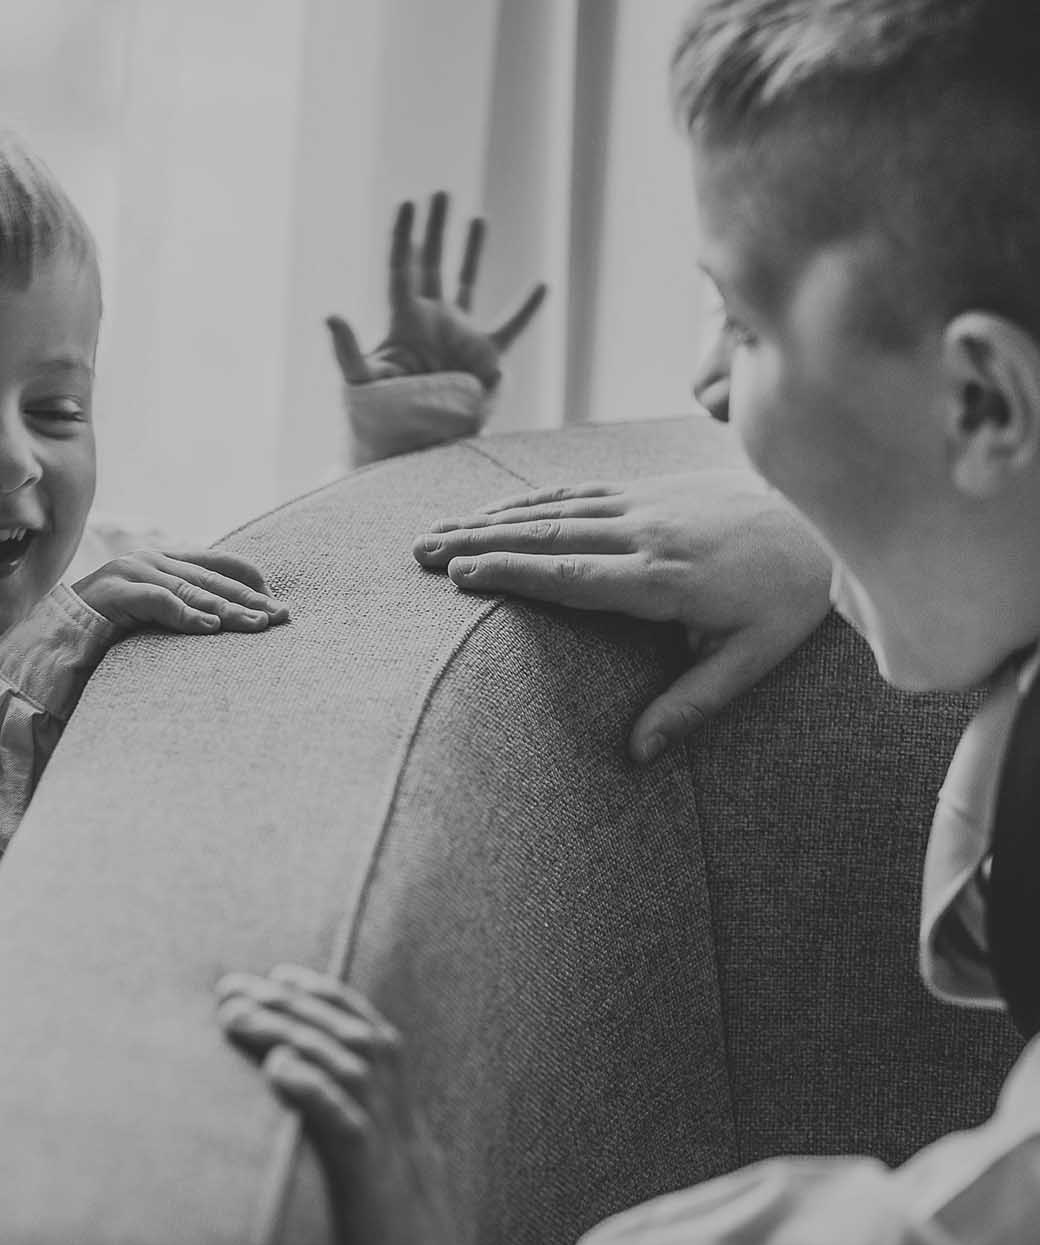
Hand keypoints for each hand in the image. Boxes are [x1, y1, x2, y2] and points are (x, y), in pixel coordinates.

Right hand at [73, 549, 289, 633]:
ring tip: (257, 625)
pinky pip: (158, 601)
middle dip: (249, 598)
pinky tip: (210, 629)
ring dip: (228, 609)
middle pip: (212, 578)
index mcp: (162, 562)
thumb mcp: (151, 620)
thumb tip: (227, 627)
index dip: (248, 580)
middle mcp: (150, 560)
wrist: (48, 640)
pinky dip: (186, 615)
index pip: (217, 563)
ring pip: (191, 589)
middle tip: (282, 616)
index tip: (276, 603)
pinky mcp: (114, 592)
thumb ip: (182, 613)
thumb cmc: (104, 635)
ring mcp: (131, 572)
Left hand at [218, 966, 459, 1244]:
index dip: (329, 997)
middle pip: (355, 1042)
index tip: (279, 973)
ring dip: (290, 1033)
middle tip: (232, 988)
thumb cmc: (388, 1237)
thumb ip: (349, 1134)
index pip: (374, 1036)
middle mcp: (404, 1128)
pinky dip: (314, 1089)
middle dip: (292, 1005)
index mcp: (404, 1123)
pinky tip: (278, 1067)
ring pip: (350, 1070)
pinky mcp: (373, 1185)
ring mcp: (393, 1155)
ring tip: (237, 1016)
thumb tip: (297, 1091)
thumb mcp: (373, 1178)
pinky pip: (348, 1127)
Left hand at [326, 191, 547, 390]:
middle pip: (432, 262)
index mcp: (404, 319)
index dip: (404, 235)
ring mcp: (459, 334)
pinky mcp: (485, 355)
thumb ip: (347, 348)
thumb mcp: (361, 378)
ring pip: (468, 281)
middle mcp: (431, 319)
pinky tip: (543, 285)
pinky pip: (512, 326)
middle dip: (436, 227)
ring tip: (478, 216)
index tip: (408, 202)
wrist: (415, 439)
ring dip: (472, 250)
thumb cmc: (381, 412)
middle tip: (440, 193)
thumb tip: (329, 315)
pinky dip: (528, 309)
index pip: (403, 266)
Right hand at [412, 469, 833, 761]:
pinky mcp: (647, 489)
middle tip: (421, 552)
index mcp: (664, 578)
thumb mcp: (752, 660)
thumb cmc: (789, 597)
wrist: (823, 517)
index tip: (460, 574)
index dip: (513, 572)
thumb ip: (692, 705)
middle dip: (479, 542)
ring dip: (489, 519)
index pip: (572, 574)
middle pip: (547, 535)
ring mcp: (644, 504)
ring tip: (436, 531)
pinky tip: (491, 512)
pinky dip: (527, 502)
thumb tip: (638, 755)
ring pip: (553, 509)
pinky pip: (575, 492)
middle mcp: (646, 532)